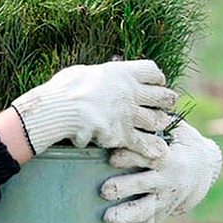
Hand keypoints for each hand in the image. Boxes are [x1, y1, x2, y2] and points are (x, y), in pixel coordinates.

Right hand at [10, 59, 176, 157]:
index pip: (152, 71)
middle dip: (165, 101)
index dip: (157, 78)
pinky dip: (152, 148)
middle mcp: (130, 92)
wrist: (57, 109)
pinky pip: (145, 143)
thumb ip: (100, 74)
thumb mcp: (83, 72)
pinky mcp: (122, 135)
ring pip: (157, 120)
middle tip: (163, 105)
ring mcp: (128, 114)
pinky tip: (158, 151)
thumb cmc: (63, 89)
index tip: (155, 84)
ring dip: (158, 123)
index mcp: (120, 73)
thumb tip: (104, 72)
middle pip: (162, 96)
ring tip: (157, 126)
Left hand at [100, 120, 222, 222]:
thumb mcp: (172, 126)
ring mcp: (162, 197)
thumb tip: (134, 89)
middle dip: (125, 186)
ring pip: (144, 208)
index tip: (113, 155)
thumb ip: (154, 118)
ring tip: (108, 218)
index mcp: (164, 155)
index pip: (146, 154)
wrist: (205, 165)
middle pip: (143, 183)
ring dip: (126, 214)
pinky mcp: (160, 211)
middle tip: (106, 190)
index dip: (131, 154)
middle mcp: (164, 179)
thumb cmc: (177, 139)